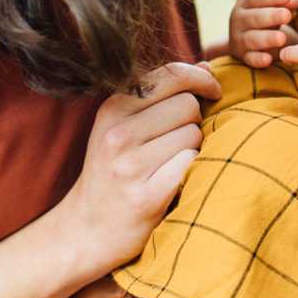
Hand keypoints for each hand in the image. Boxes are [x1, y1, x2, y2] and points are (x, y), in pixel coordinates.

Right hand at [60, 61, 221, 272]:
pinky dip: (192, 172)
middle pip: (187, 105)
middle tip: (178, 142)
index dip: (200, 79)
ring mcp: (129, 165)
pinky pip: (191, 165)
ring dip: (193, 149)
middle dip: (193, 121)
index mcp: (112, 109)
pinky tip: (175, 182)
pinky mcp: (144, 196)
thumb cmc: (113, 174)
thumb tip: (206, 67)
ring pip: (193, 135)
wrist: (86, 230)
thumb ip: (162, 96)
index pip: (170, 74)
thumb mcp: (123, 128)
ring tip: (171, 165)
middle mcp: (117, 133)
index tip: (211, 92)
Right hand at [228, 0, 297, 67]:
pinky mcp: (244, 57)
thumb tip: (294, 2)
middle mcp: (238, 21)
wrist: (249, 39)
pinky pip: (251, 59)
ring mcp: (239, 40)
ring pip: (252, 39)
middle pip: (253, 18)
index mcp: (244, 4)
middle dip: (271, 16)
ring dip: (267, 38)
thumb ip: (284, 2)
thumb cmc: (267, 18)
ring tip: (282, 38)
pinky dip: (258, 59)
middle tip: (287, 15)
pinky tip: (268, 59)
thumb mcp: (272, 7)